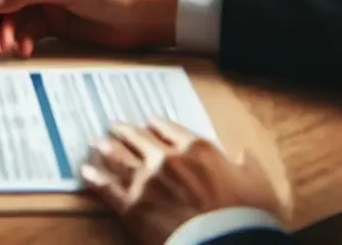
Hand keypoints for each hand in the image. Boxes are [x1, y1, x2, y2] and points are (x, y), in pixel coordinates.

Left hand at [83, 118, 284, 244]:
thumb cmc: (244, 218)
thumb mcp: (255, 184)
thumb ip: (245, 165)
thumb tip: (241, 155)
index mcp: (196, 148)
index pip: (167, 128)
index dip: (155, 125)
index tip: (148, 123)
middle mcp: (167, 158)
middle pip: (138, 138)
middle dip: (124, 131)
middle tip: (114, 127)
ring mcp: (146, 181)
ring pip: (119, 157)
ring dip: (106, 149)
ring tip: (96, 144)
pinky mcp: (132, 206)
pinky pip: (107, 188)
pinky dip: (94, 179)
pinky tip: (86, 174)